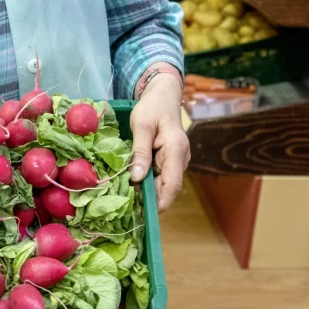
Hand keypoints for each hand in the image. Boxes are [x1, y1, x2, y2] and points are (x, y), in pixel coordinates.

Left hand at [129, 77, 188, 210]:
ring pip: (164, 183)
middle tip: (127, 203)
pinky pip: (162, 175)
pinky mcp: (172, 160)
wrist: (164, 95)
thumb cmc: (152, 107)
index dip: (160, 202)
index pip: (172, 185)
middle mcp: (181, 158)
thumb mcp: (142, 126)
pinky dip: (149, 180)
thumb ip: (140, 151)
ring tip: (127, 193)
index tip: (143, 213)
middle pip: (168, 187)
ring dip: (148, 189)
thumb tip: (137, 178)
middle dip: (150, 197)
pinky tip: (134, 180)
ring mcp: (178, 160)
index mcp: (176, 150)